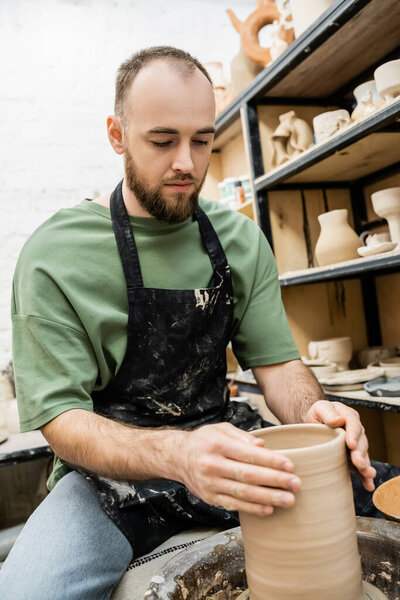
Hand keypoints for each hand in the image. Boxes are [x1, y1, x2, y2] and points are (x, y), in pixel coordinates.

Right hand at [178, 422, 301, 516]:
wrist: (177, 457)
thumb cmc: (204, 441)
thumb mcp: (221, 429)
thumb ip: (243, 436)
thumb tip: (263, 446)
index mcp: (217, 445)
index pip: (249, 454)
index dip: (271, 461)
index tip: (290, 465)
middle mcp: (212, 465)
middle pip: (248, 476)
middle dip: (275, 481)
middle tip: (296, 484)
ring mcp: (210, 484)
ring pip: (243, 493)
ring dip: (269, 498)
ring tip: (289, 500)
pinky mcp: (210, 498)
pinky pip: (234, 505)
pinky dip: (253, 508)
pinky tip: (269, 509)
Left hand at [304, 400, 375, 490]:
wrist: (313, 424)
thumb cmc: (317, 415)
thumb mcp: (320, 409)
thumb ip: (328, 413)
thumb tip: (339, 420)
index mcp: (349, 417)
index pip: (353, 424)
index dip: (353, 434)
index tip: (350, 444)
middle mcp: (356, 431)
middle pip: (360, 441)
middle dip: (360, 453)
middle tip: (359, 463)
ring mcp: (356, 445)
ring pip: (363, 455)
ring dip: (366, 465)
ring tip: (367, 474)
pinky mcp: (352, 457)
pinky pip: (360, 467)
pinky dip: (365, 476)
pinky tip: (368, 484)